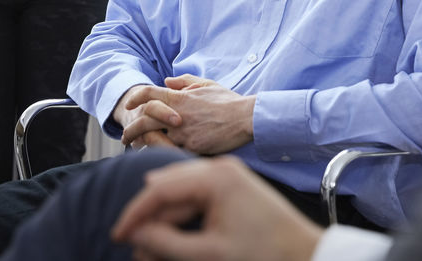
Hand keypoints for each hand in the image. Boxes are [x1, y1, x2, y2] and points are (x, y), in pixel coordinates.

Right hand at [112, 155, 322, 260]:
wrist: (303, 252)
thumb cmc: (265, 252)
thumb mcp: (209, 253)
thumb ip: (167, 244)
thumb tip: (137, 235)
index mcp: (216, 177)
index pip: (160, 188)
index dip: (135, 213)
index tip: (117, 234)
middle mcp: (220, 169)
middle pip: (168, 187)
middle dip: (149, 218)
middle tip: (133, 247)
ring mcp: (227, 175)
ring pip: (180, 193)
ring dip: (164, 219)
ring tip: (151, 249)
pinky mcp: (232, 187)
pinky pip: (196, 196)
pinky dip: (182, 216)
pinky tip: (173, 238)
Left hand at [119, 76, 255, 154]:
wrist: (246, 118)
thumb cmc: (228, 101)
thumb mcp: (207, 84)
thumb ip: (185, 82)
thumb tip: (166, 81)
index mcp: (180, 98)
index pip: (149, 94)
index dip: (135, 98)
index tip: (129, 104)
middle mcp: (177, 115)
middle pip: (144, 120)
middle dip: (131, 129)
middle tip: (125, 136)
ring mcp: (183, 133)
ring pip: (153, 140)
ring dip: (141, 144)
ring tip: (136, 149)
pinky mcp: (191, 148)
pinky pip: (170, 152)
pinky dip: (160, 154)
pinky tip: (154, 158)